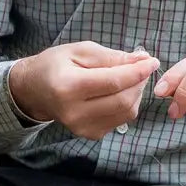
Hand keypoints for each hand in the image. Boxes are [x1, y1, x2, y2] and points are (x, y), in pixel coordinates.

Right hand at [9, 42, 158, 139]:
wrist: (33, 91)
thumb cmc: (55, 65)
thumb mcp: (80, 51)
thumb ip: (112, 56)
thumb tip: (142, 59)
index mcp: (68, 87)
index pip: (113, 82)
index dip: (137, 71)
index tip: (152, 61)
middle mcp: (74, 112)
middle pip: (123, 100)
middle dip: (139, 83)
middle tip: (142, 68)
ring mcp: (81, 127)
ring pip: (125, 112)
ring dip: (136, 93)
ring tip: (130, 78)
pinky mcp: (89, 134)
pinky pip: (120, 120)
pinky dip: (127, 104)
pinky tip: (119, 92)